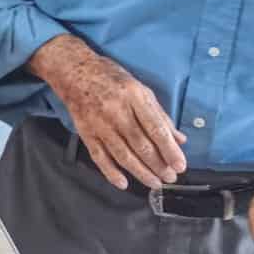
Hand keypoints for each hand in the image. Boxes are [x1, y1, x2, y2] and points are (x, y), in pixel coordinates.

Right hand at [30, 36, 188, 190]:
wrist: (73, 70)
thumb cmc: (110, 77)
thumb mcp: (139, 88)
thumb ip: (159, 114)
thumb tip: (179, 139)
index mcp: (133, 96)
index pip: (155, 129)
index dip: (169, 150)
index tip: (180, 166)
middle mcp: (116, 110)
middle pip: (140, 145)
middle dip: (158, 165)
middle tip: (170, 177)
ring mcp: (99, 123)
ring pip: (122, 154)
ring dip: (140, 172)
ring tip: (155, 183)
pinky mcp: (85, 131)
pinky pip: (99, 156)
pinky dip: (110, 172)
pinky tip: (123, 183)